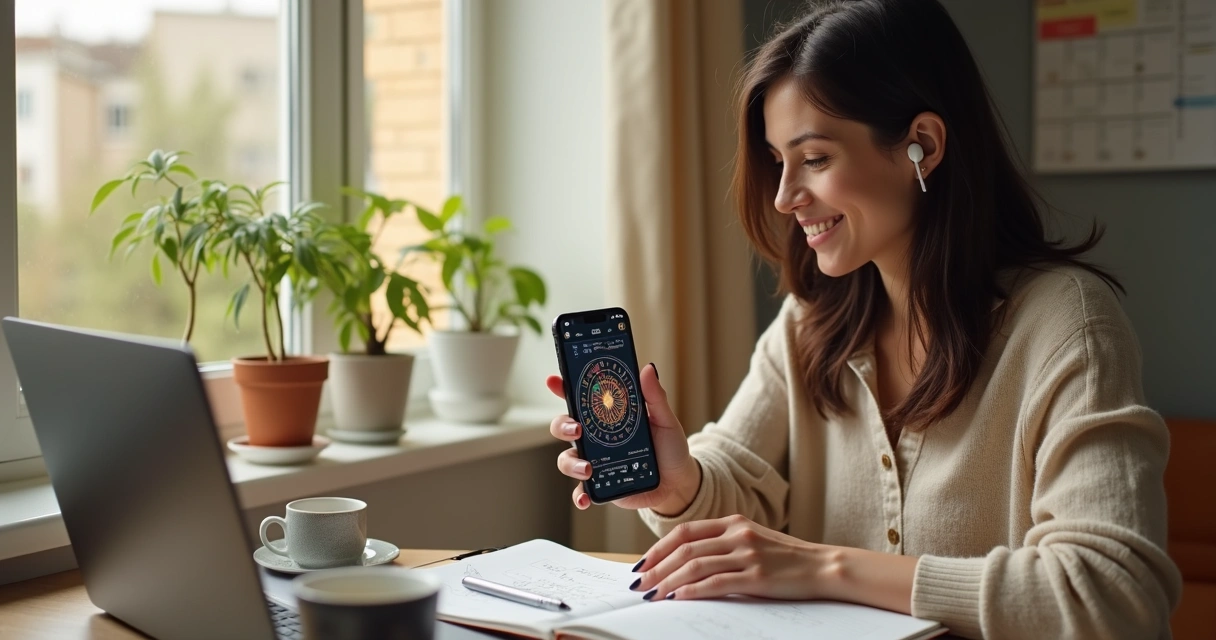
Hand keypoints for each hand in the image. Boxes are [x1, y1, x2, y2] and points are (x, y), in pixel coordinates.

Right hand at [546, 363, 700, 512]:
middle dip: (563, 425)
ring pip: (567, 459)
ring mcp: (594, 461)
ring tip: (588, 469)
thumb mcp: (665, 419)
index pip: (579, 399)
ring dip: (571, 463)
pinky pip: (580, 491)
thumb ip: (655, 396)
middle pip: (564, 426)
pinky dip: (579, 495)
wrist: (679, 481)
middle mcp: (594, 437)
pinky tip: (585, 497)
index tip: (553, 381)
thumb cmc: (669, 446)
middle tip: (577, 428)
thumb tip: (648, 369)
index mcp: (606, 416)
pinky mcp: (599, 485)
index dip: (563, 388)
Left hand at [628, 515, 917, 612]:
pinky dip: (692, 591)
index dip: (659, 547)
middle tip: (640, 583)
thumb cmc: (787, 557)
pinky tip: (678, 598)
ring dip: (669, 581)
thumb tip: (686, 562)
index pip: (685, 532)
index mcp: (733, 522)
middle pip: (684, 549)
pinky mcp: (756, 577)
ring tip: (654, 594)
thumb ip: (723, 544)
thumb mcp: (753, 539)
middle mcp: (736, 534)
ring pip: (695, 566)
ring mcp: (746, 554)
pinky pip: (715, 583)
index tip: (643, 563)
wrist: (824, 566)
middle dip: (657, 567)